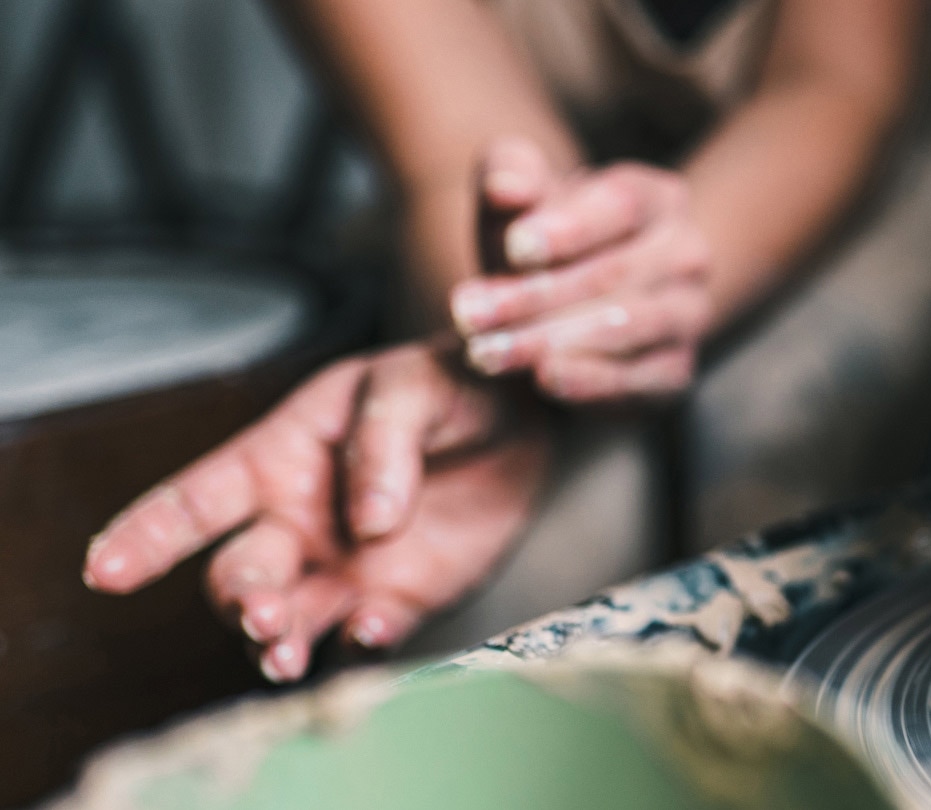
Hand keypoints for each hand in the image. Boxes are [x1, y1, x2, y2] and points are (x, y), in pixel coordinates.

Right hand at [82, 341, 549, 681]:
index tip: (104, 573)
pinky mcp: (402, 598)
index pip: (194, 501)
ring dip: (277, 641)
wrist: (532, 418)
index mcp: (277, 459)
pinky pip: (367, 632)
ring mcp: (346, 568)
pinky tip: (371, 633)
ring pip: (286, 620)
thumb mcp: (413, 384)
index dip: (144, 537)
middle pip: (237, 575)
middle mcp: (297, 524)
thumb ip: (385, 442)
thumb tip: (369, 521)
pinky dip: (363, 641)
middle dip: (240, 598)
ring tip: (284, 654)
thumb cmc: (452, 384)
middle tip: (261, 614)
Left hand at [450, 137, 712, 402]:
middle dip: (534, 296)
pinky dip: (591, 382)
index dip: (569, 227)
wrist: (570, 306)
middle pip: (616, 272)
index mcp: (658, 198)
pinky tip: (542, 379)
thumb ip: (508, 175)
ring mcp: (689, 314)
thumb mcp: (519, 200)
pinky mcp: (677, 370)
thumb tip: (505, 187)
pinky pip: (640, 380)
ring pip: (626, 327)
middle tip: (469, 314)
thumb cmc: (543, 242)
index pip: (622, 203)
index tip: (515, 247)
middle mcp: (687, 254)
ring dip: (549, 341)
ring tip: (486, 352)